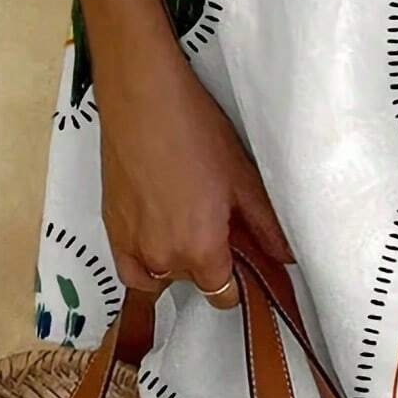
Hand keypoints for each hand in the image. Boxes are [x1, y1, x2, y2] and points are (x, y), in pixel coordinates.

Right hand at [93, 35, 291, 308]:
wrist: (143, 101)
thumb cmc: (197, 132)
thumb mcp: (242, 178)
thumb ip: (266, 227)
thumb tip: (287, 258)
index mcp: (199, 251)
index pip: (223, 295)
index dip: (239, 280)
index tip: (244, 256)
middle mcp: (162, 259)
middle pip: (195, 283)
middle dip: (210, 262)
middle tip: (219, 222)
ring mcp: (130, 247)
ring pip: (162, 277)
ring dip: (179, 261)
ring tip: (189, 221)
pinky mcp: (110, 229)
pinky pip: (131, 269)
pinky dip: (146, 264)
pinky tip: (160, 234)